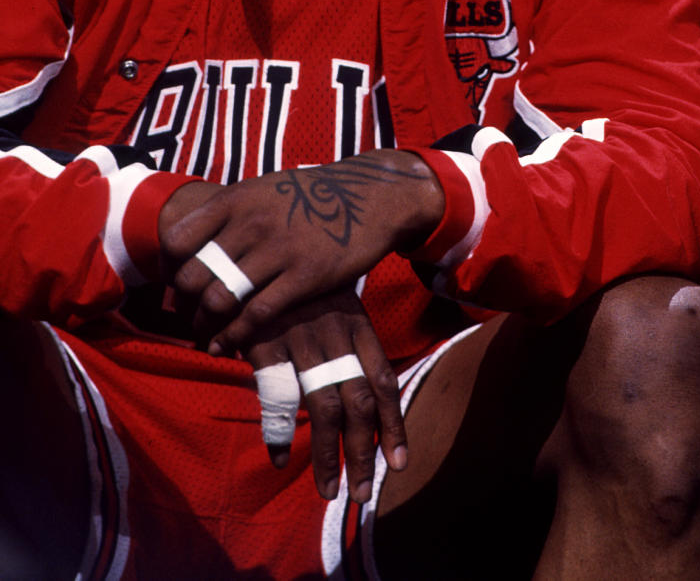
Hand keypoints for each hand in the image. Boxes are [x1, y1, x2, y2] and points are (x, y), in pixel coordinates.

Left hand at [162, 151, 443, 351]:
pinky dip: (235, 337)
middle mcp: (251, 223)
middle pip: (194, 276)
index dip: (168, 267)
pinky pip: (256, 316)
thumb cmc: (312, 195)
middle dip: (183, 304)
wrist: (370, 196)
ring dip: (205, 325)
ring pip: (220, 299)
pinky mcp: (304, 277)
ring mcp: (278, 250)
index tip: (173, 282)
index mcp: (236, 199)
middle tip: (186, 317)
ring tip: (205, 334)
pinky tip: (227, 346)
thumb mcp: (265, 189)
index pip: (178, 239)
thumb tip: (191, 239)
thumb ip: (231, 212)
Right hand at [246, 289, 406, 503]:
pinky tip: (280, 460)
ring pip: (324, 406)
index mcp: (356, 322)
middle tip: (363, 494)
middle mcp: (335, 332)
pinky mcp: (266, 340)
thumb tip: (371, 395)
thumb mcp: (336, 301)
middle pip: (359, 402)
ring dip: (327, 455)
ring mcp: (302, 337)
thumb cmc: (302, 281)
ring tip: (330, 490)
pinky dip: (278, 432)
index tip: (400, 462)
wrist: (261, 243)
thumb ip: (350, 343)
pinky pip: (277, 396)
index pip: (383, 380)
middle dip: (365, 452)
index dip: (393, 424)